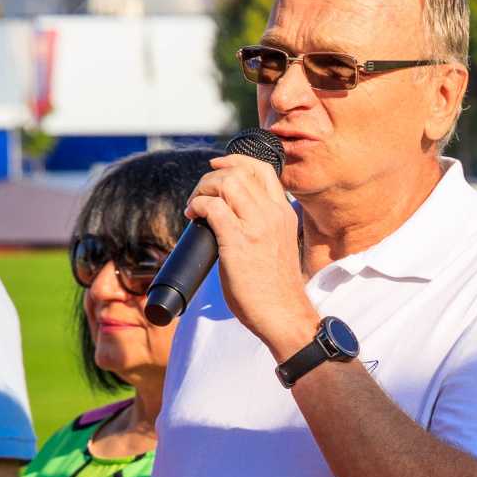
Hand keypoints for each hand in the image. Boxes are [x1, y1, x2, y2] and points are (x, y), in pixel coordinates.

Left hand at [185, 153, 316, 360]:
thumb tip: (228, 220)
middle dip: (212, 176)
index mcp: (283, 213)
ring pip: (226, 182)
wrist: (284, 315)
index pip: (263, 169)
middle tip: (199, 195)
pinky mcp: (239, 241)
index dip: (235, 161)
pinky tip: (193, 217)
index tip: (217, 168)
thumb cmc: (275, 289)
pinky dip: (198, 206)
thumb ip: (261, 227)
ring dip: (203, 189)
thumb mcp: (276, 245)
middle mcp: (273, 214)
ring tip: (195, 207)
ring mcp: (257, 226)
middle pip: (240, 170)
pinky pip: (213, 207)